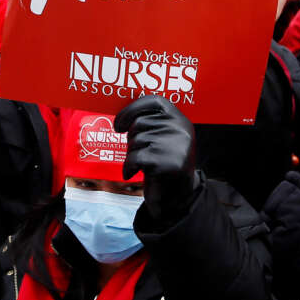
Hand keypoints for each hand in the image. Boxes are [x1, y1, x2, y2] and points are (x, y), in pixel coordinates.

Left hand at [114, 95, 198, 221]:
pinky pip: (135, 157)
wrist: (177, 198)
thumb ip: (151, 124)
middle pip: (139, 123)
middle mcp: (180, 129)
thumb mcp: (164, 139)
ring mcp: (175, 145)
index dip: (132, 109)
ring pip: (136, 140)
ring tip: (142, 165)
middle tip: (139, 153)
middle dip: (131, 139)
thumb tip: (121, 115)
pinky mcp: (167, 162)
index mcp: (180, 120)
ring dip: (131, 154)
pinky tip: (132, 173)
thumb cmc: (163, 164)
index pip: (154, 101)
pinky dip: (128, 167)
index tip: (119, 124)